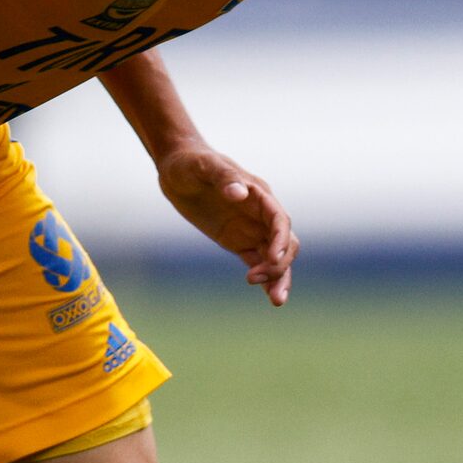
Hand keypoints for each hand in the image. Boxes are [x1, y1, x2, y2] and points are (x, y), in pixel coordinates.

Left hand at [156, 145, 298, 304]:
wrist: (177, 168)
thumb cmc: (192, 162)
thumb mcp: (204, 166)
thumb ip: (224, 177)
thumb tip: (239, 193)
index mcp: (258, 195)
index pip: (279, 220)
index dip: (281, 240)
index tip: (274, 258)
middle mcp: (260, 214)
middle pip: (284, 242)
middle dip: (280, 264)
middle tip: (257, 279)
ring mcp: (251, 228)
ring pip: (275, 256)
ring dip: (278, 276)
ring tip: (276, 301)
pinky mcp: (238, 241)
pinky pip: (257, 261)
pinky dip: (264, 277)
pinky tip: (269, 296)